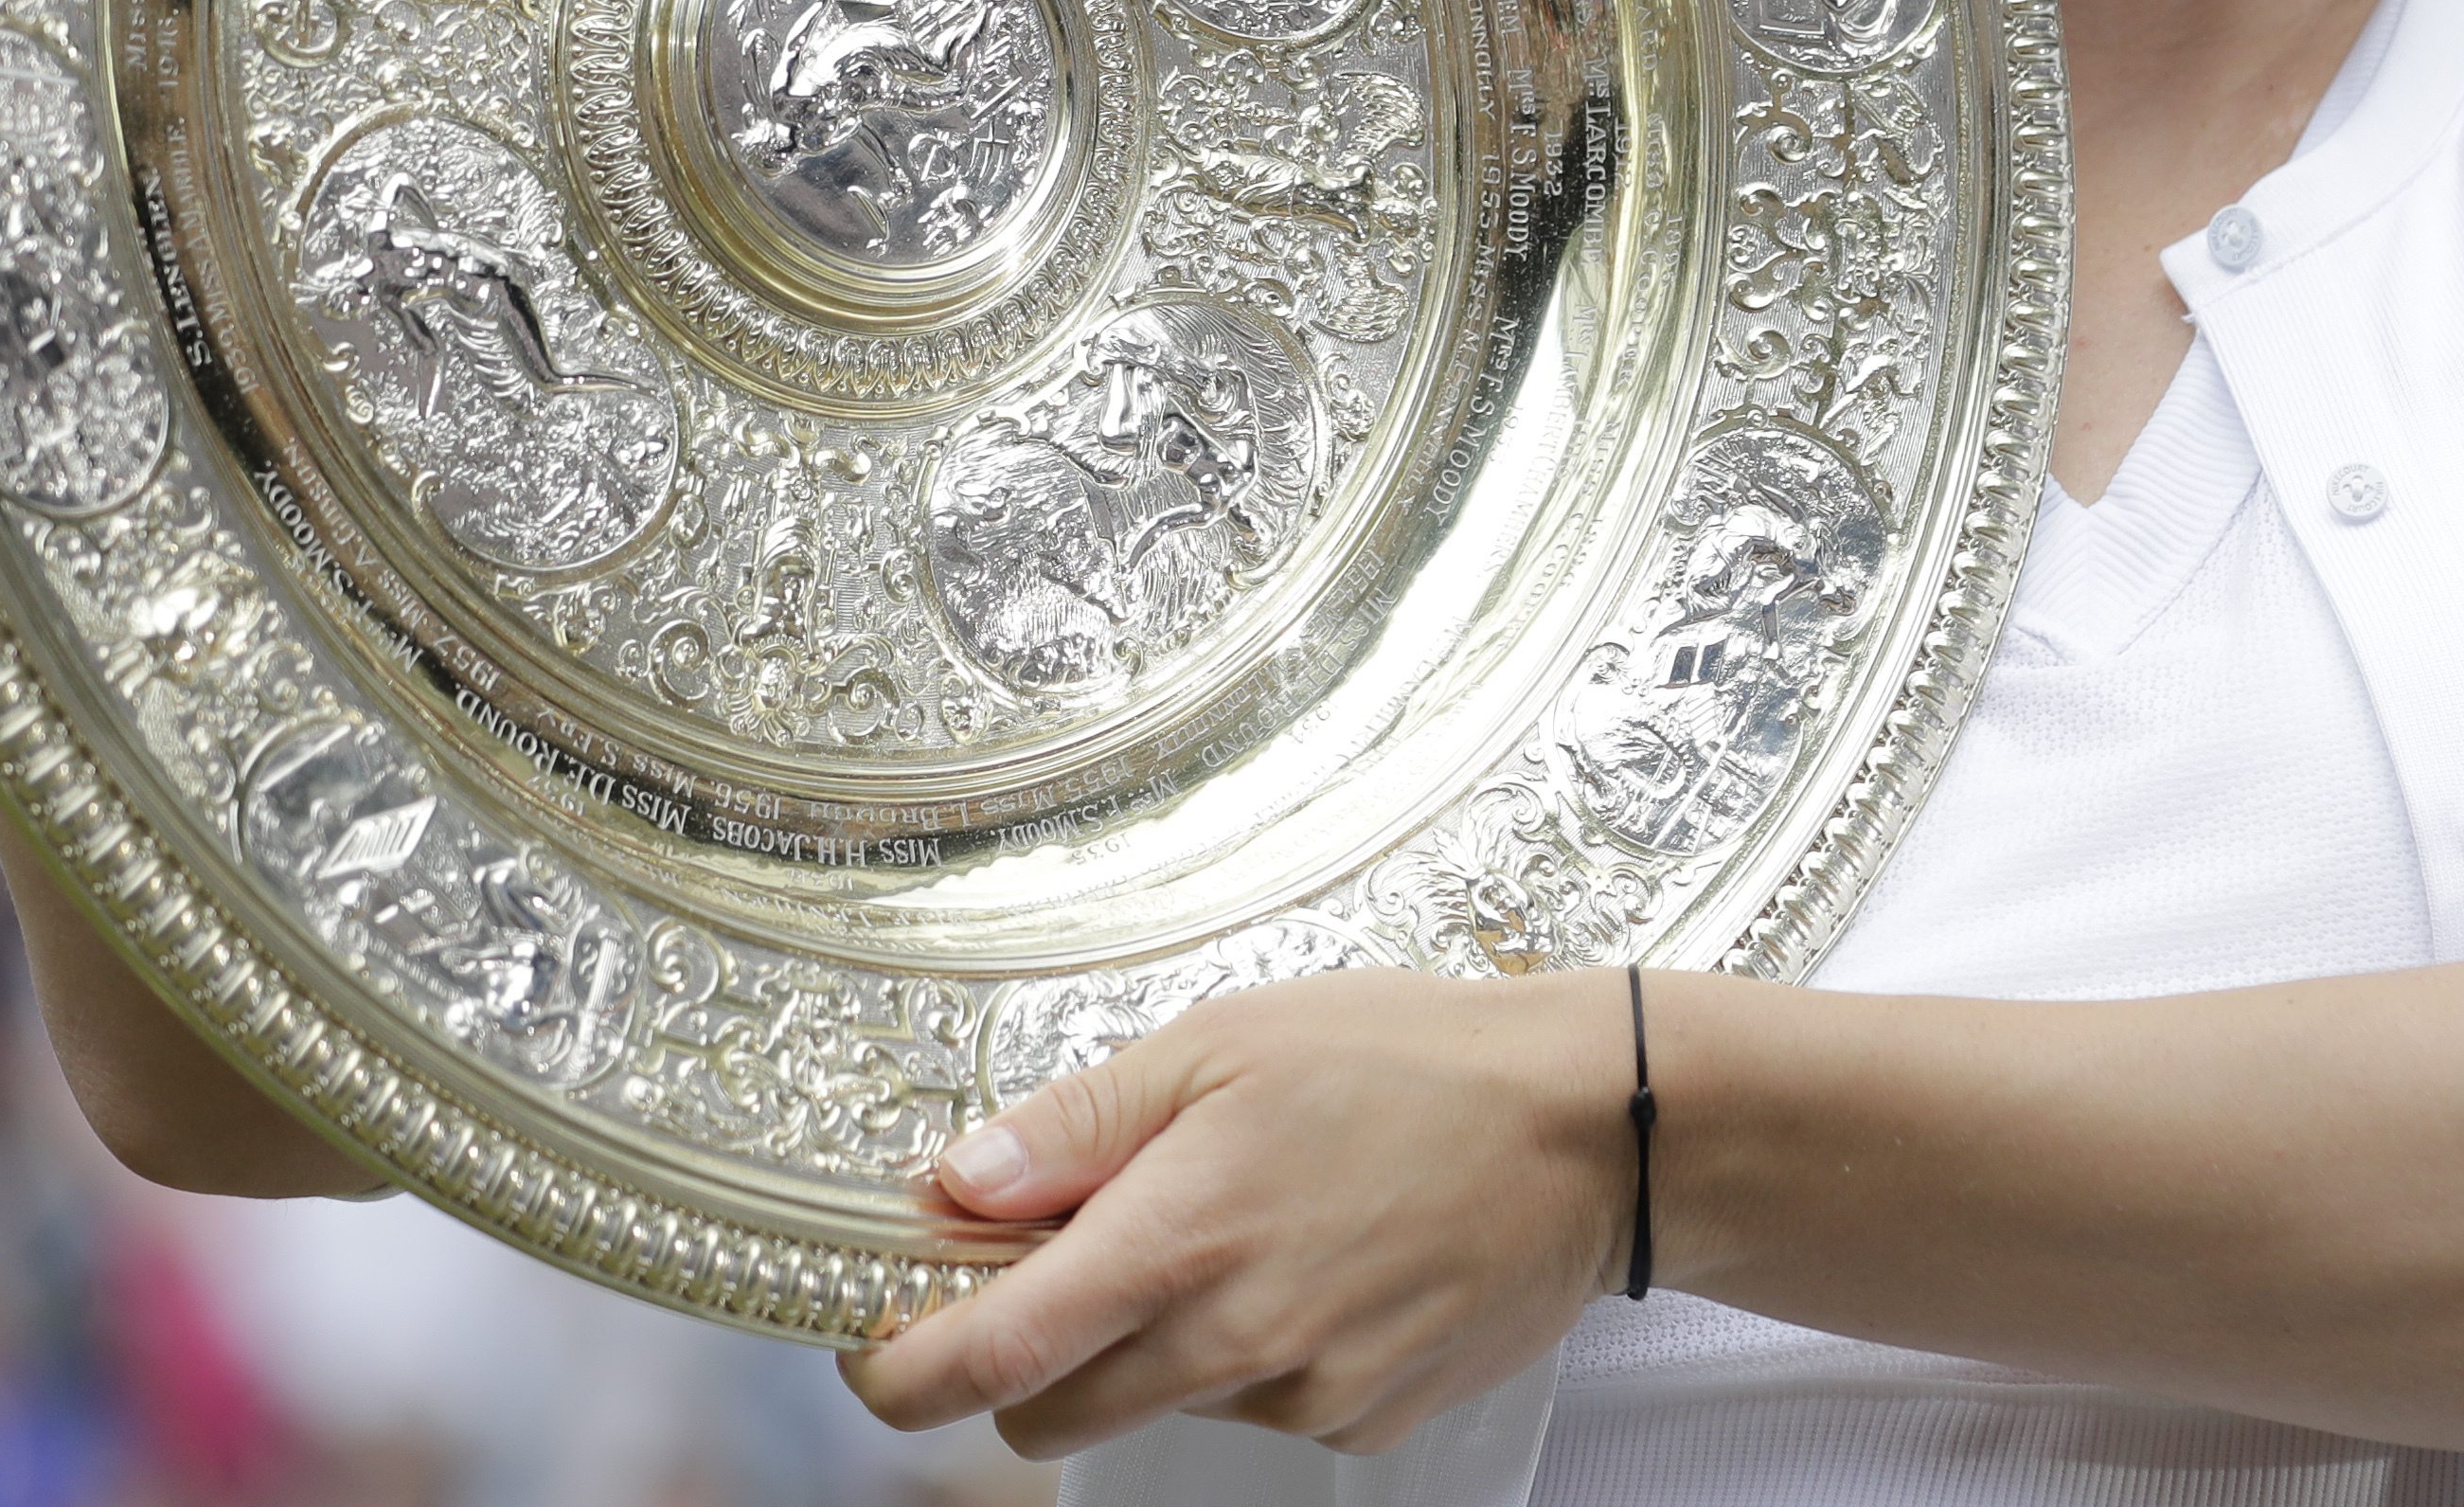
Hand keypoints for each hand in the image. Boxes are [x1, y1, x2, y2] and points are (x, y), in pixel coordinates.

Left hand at [842, 967, 1634, 1459]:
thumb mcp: (1225, 1041)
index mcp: (1178, 1240)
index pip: (984, 1361)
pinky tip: (1316, 1261)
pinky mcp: (1366, 1421)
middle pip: (1046, 1416)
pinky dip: (1253, 1354)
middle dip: (1022, 1358)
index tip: (873, 1342)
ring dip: (1151, 1345)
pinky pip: (1262, 1408)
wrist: (1590, 1129)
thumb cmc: (1411, 1059)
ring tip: (1238, 1223)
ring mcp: (1303, 1394)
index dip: (898, 1371)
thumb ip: (1078, 1125)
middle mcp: (1232, 1342)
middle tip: (1059, 1258)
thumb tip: (957, 1181)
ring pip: (1157, 1408)